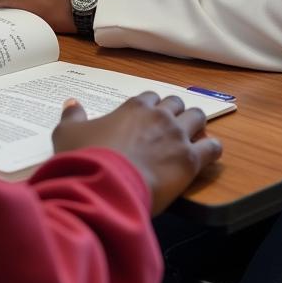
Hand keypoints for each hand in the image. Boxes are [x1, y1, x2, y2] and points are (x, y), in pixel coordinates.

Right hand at [52, 94, 221, 214]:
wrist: (104, 185)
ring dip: (195, 125)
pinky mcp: (190, 160)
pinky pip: (213, 147)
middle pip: (176, 103)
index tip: (148, 117)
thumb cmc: (86, 158)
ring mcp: (177, 136)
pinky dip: (212, 149)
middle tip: (169, 128)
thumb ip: (72, 116)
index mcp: (134, 107)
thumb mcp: (68, 134)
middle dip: (175, 112)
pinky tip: (207, 155)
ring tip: (191, 137)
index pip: (150, 97)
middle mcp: (159, 116)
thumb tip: (71, 103)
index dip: (151, 106)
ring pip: (198, 117)